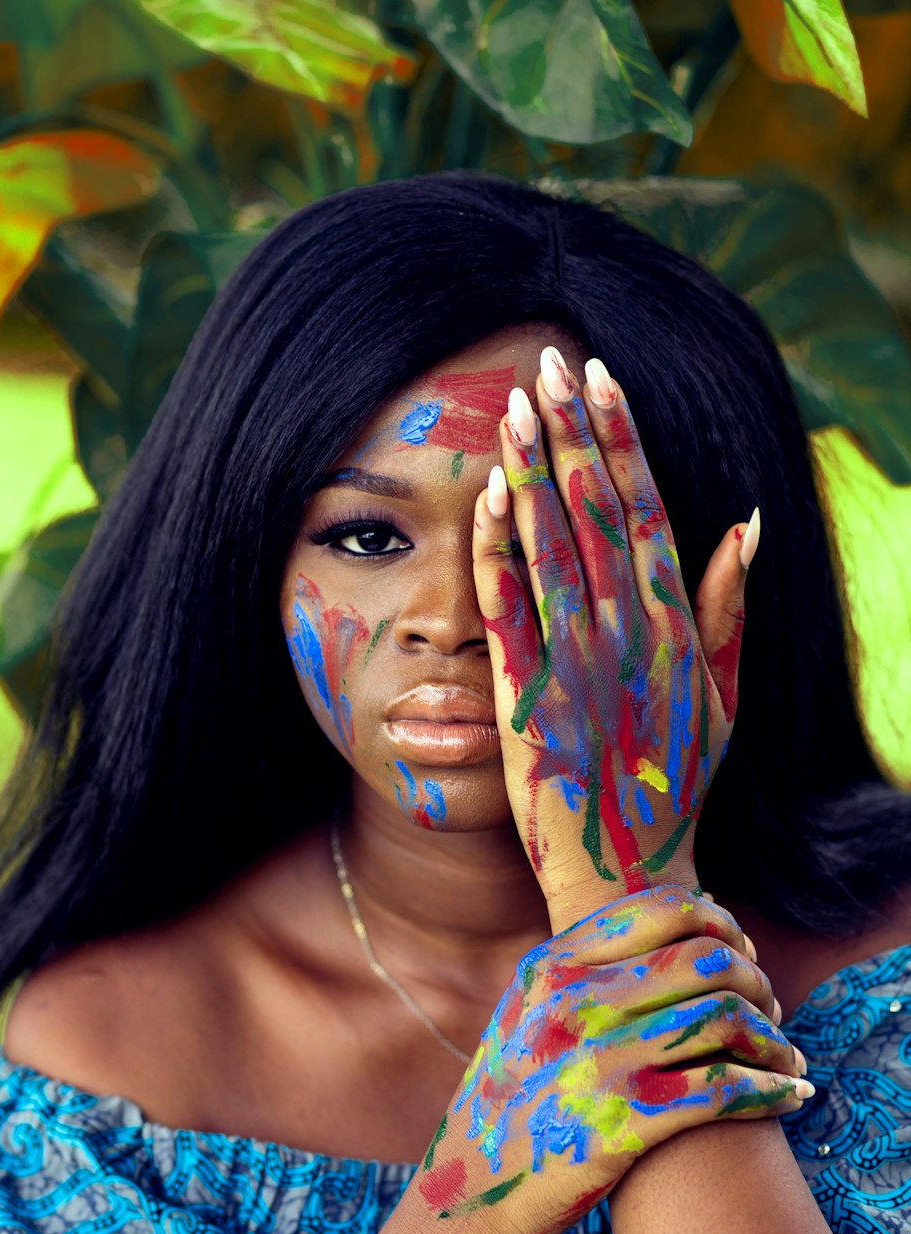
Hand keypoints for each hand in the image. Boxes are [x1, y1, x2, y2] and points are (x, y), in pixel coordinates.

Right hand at [417, 887, 806, 1233]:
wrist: (472, 1190)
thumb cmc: (515, 1095)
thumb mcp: (528, 1010)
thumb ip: (587, 966)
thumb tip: (681, 923)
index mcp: (554, 964)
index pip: (665, 909)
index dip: (723, 926)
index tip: (743, 956)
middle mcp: (576, 1003)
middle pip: (708, 960)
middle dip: (758, 983)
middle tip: (770, 1013)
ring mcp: (599, 1062)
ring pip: (725, 1020)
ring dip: (774, 1041)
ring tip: (788, 1061)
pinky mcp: (625, 1124)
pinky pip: (725, 1090)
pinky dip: (772, 1091)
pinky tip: (788, 1099)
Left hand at [472, 348, 753, 932]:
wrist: (626, 871)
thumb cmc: (674, 783)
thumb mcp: (722, 695)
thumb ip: (730, 607)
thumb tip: (747, 519)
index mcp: (678, 627)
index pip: (647, 509)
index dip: (622, 439)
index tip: (602, 377)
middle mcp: (630, 633)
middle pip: (597, 511)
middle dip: (573, 432)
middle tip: (550, 362)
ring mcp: (577, 663)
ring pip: (552, 547)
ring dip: (533, 471)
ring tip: (516, 405)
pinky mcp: (525, 695)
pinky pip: (508, 609)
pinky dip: (498, 550)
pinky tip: (487, 496)